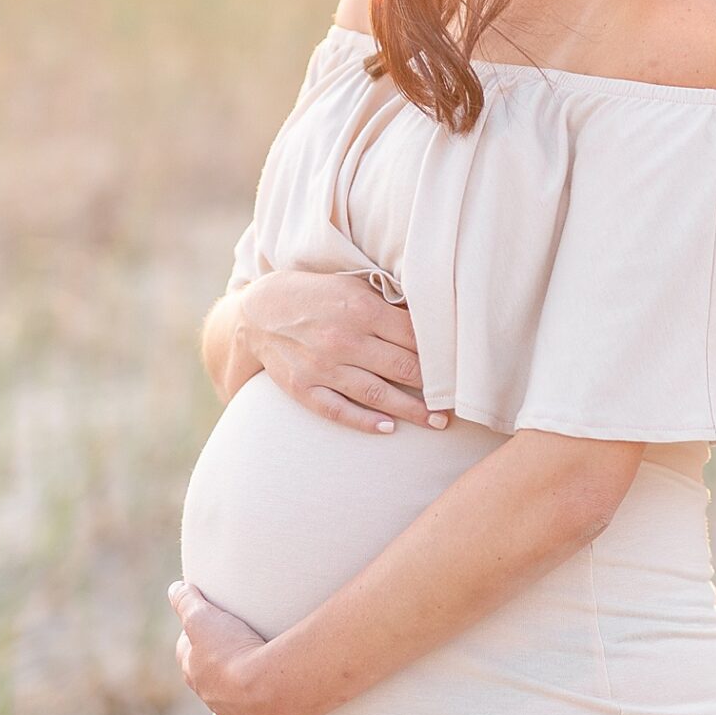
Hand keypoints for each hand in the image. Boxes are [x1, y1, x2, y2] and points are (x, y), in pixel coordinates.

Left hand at [167, 581, 311, 714]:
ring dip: (233, 707)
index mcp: (196, 673)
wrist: (270, 688)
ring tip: (247, 695)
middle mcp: (212, 701)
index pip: (188, 656)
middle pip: (208, 687)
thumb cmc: (235, 651)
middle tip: (231, 659)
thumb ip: (187, 602)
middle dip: (215, 675)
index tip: (206, 632)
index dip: (195, 643)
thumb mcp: (204, 617)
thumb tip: (174, 589)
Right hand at [240, 268, 447, 434]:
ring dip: (412, 411)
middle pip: (403, 368)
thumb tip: (427, 322)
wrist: (256, 311)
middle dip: (435, 388)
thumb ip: (385, 304)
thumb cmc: (313, 294)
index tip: (459, 368)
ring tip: (437, 423)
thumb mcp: (350, 286)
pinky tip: (389, 429)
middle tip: (457, 403)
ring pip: (378, 394)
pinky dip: (365, 422)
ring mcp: (322, 366)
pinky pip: (339, 411)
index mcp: (360, 308)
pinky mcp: (303, 388)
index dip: (440, 356)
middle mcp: (343, 339)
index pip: (414, 338)